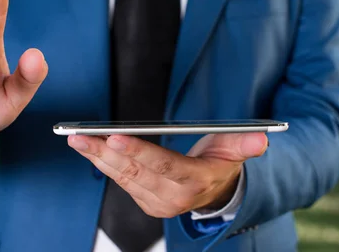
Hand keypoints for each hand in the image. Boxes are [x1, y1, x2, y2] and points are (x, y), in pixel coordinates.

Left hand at [68, 132, 267, 217]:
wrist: (215, 192)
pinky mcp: (145, 201)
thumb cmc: (221, 164)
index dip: (139, 151)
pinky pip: (121, 181)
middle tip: (82, 135)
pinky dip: (103, 164)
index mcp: (194, 182)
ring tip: (77, 139)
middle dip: (105, 152)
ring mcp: (157, 202)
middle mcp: (173, 197)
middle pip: (135, 172)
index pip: (163, 165)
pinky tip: (89, 148)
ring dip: (97, 157)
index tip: (114, 136)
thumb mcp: (234, 151)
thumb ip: (244, 144)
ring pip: (122, 177)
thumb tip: (261, 139)